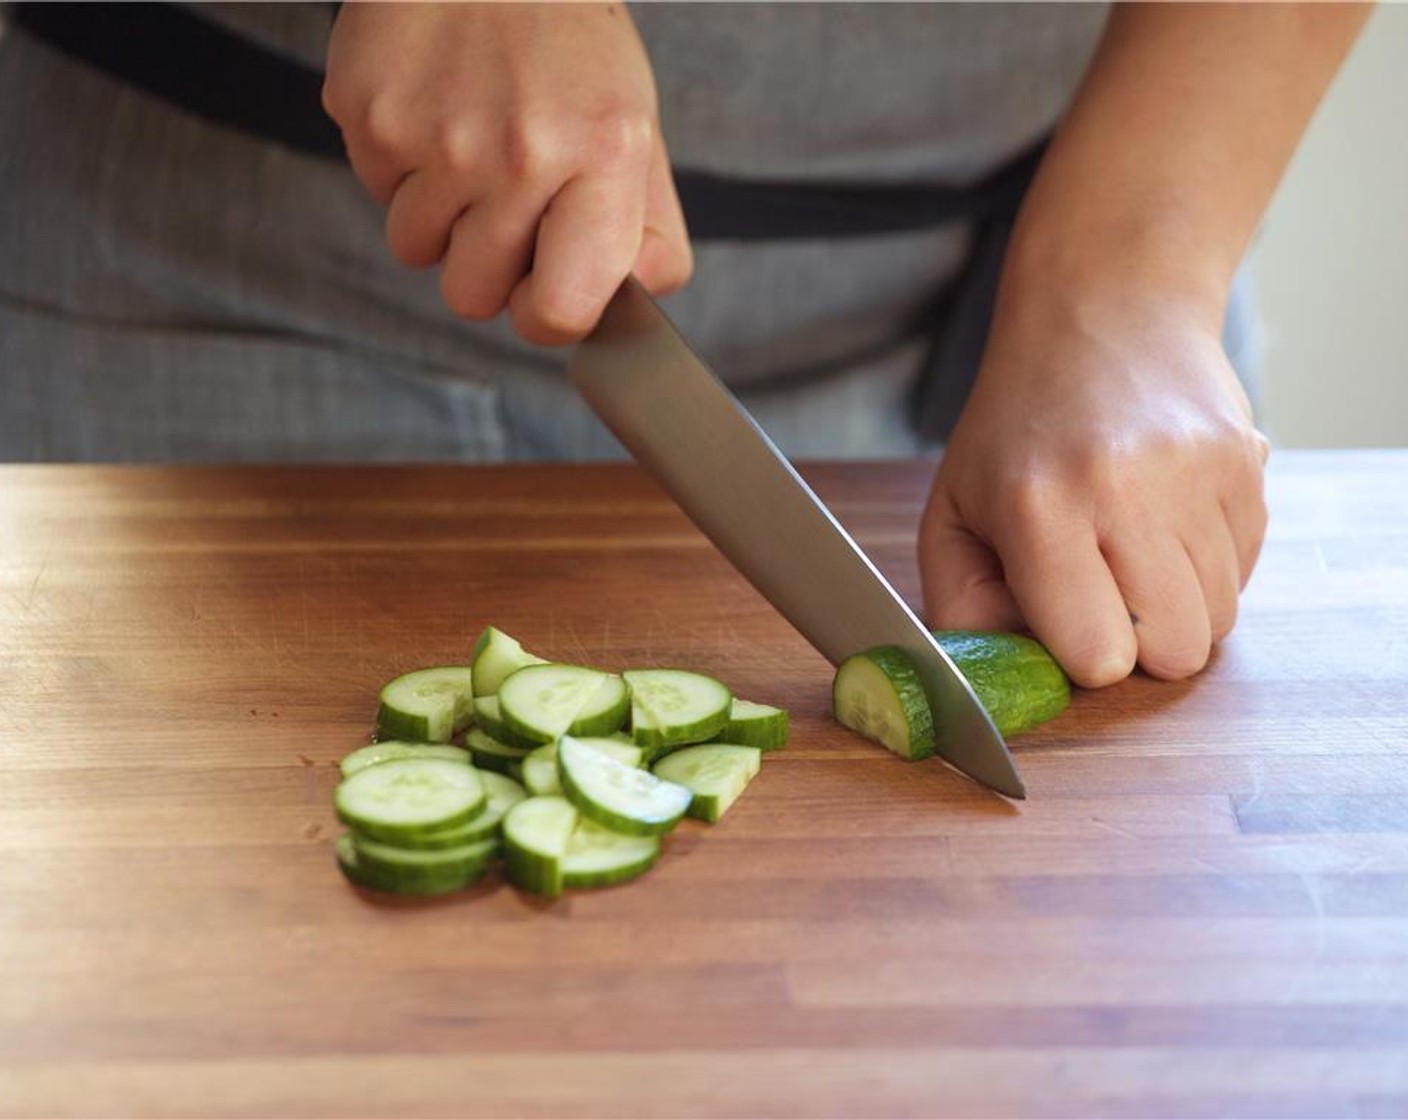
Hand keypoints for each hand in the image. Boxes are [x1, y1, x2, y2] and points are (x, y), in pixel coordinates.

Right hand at [323, 2, 691, 343]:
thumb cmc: (570, 48)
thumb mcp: (637, 131)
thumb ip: (647, 233)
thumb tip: (634, 305)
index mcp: (604, 157)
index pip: (561, 311)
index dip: (544, 317)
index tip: (541, 291)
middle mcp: (521, 152)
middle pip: (472, 297)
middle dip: (482, 265)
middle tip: (502, 200)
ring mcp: (439, 135)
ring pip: (415, 250)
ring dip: (437, 215)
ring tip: (468, 143)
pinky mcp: (371, 112)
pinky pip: (375, 189)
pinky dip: (399, 162)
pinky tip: (432, 105)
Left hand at [919, 282, 1269, 687]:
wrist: (1103, 315)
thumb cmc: (1015, 427)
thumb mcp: (951, 514)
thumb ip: (962, 612)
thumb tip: (1011, 681)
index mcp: (1039, 507)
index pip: (1097, 656)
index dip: (1081, 657)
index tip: (1063, 623)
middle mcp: (1127, 489)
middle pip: (1176, 652)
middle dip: (1138, 645)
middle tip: (1100, 594)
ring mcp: (1199, 473)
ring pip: (1220, 620)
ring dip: (1175, 607)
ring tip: (1128, 548)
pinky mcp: (1250, 463)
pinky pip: (1246, 571)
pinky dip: (1207, 567)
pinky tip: (1163, 519)